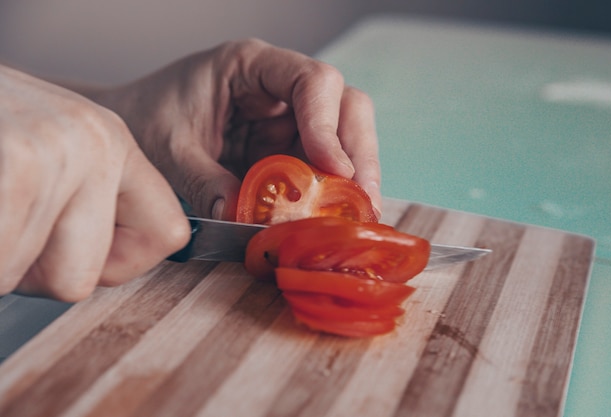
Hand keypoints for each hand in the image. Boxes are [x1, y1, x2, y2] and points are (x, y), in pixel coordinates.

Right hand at [0, 65, 188, 300]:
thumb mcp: (52, 157)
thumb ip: (88, 207)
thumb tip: (100, 270)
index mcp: (116, 143)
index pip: (168, 233)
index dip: (119, 262)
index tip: (79, 251)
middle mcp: (96, 141)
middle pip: (82, 277)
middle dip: (32, 272)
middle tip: (6, 221)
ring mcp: (54, 150)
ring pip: (27, 276)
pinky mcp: (16, 163)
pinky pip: (1, 266)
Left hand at [91, 39, 381, 219]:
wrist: (136, 125)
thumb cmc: (148, 118)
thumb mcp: (170, 150)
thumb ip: (205, 182)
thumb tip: (243, 220)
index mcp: (251, 66)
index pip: (313, 81)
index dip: (329, 126)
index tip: (334, 171)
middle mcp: (280, 87)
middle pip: (346, 106)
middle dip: (358, 154)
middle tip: (363, 201)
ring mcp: (289, 118)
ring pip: (345, 138)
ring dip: (353, 178)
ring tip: (353, 217)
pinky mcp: (288, 147)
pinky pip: (323, 167)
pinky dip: (331, 193)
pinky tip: (332, 218)